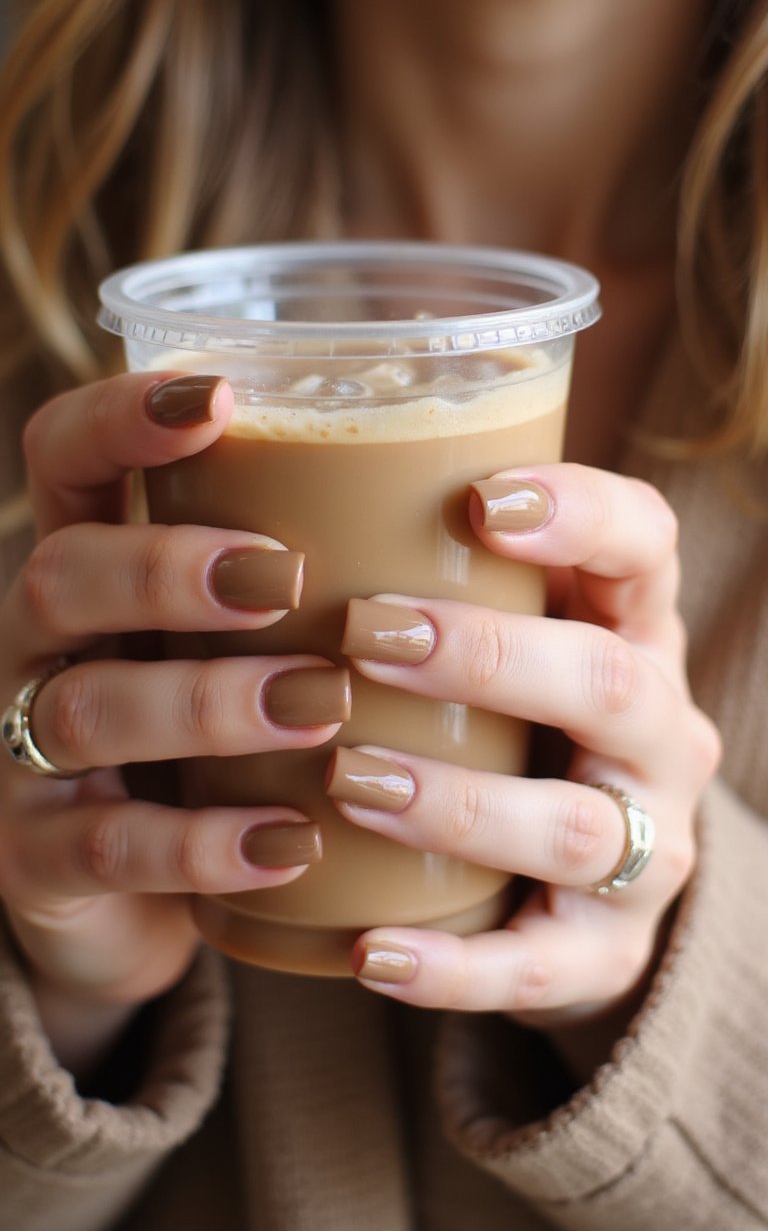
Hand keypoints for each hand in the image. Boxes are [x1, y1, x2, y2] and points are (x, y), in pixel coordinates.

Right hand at [0, 373, 346, 1068]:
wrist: (154, 893)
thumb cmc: (235, 732)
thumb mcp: (260, 640)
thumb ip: (322, 571)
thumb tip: (492, 490)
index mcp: (97, 562)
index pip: (67, 456)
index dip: (120, 418)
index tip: (219, 399)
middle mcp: (46, 644)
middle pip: (64, 574)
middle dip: (168, 569)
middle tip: (284, 577)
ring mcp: (27, 752)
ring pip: (86, 708)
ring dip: (206, 701)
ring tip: (321, 703)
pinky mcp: (43, 860)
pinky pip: (108, 847)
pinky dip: (203, 843)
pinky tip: (292, 841)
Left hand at [327, 464, 719, 1041]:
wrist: (572, 875)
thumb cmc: (510, 717)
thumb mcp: (502, 630)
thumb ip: (429, 572)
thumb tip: (258, 495)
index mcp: (634, 630)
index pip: (646, 546)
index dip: (581, 514)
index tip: (481, 499)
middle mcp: (660, 735)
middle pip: (611, 683)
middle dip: (489, 657)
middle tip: (367, 634)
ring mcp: (646, 849)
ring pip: (574, 827)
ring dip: (459, 803)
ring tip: (352, 781)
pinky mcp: (606, 951)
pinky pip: (538, 967)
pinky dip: (453, 966)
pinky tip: (368, 950)